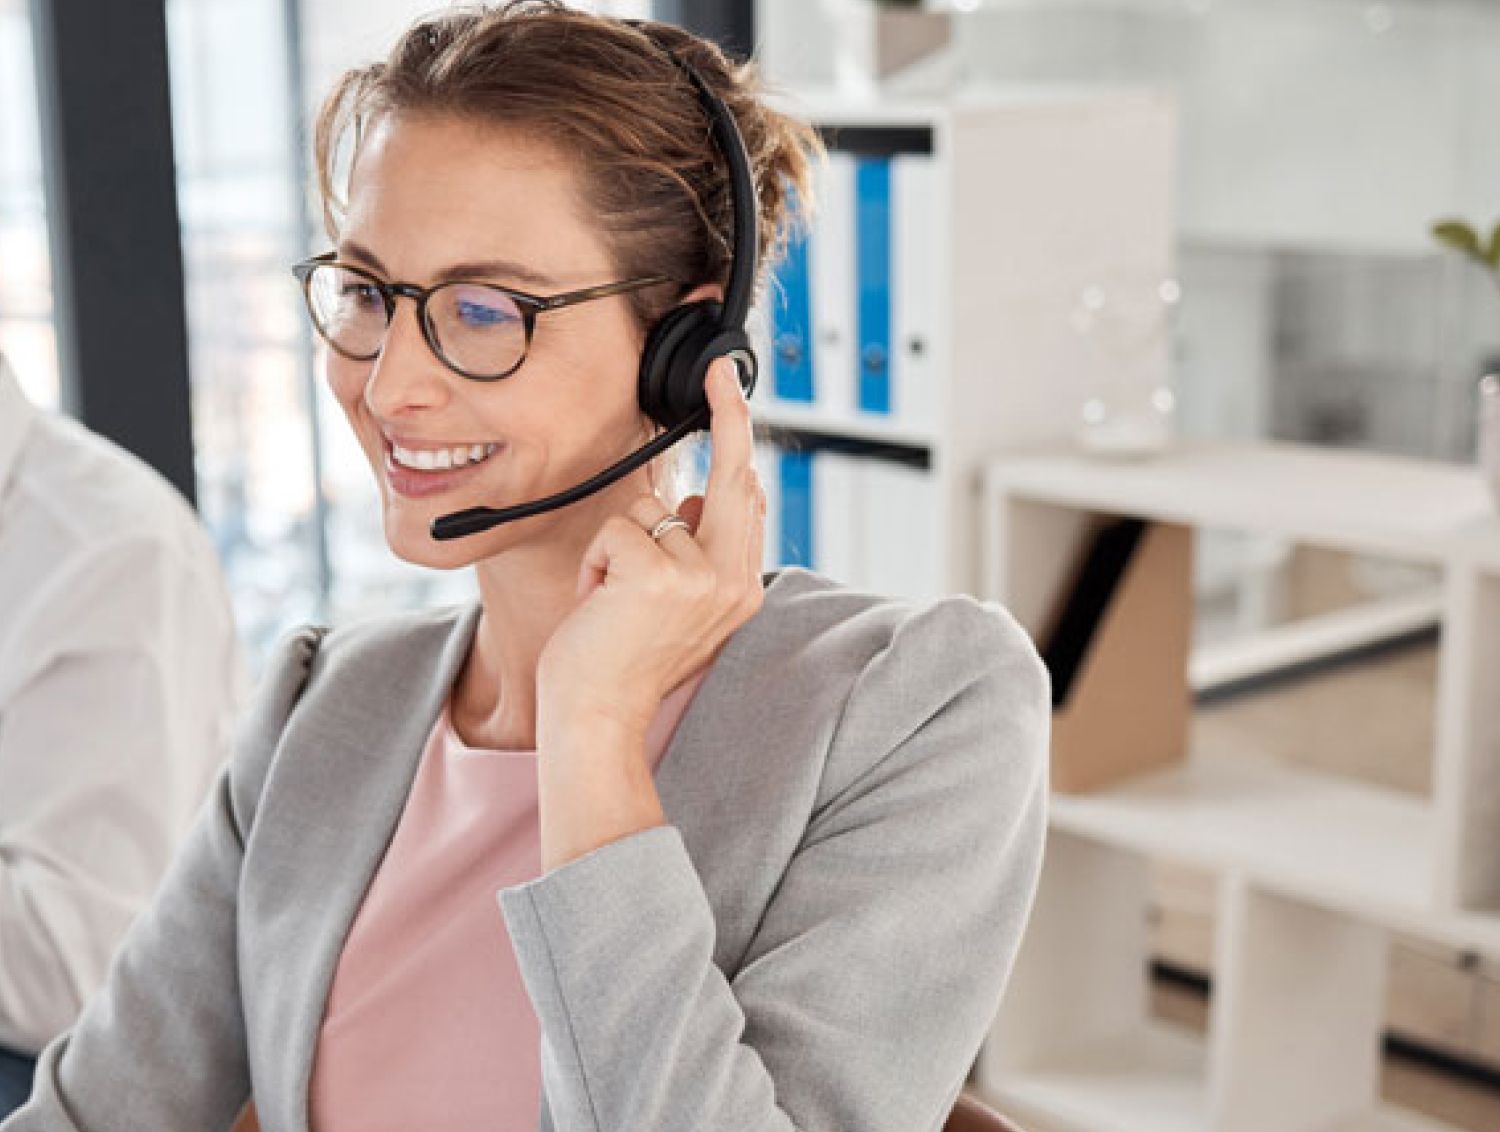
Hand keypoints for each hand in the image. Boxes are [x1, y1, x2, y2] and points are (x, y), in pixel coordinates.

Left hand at [536, 357, 766, 743]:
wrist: (597, 717)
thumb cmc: (622, 664)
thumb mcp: (673, 608)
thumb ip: (692, 557)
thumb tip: (687, 503)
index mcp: (741, 588)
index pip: (747, 500)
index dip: (739, 442)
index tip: (731, 391)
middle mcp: (732, 581)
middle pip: (733, 478)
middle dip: (729, 417)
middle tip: (722, 371)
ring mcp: (701, 578)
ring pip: (652, 510)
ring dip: (618, 546)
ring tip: (613, 598)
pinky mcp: (660, 576)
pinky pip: (618, 530)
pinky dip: (596, 561)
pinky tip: (599, 603)